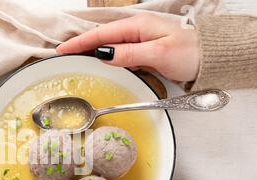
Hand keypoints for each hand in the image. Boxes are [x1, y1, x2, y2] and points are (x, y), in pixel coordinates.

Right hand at [56, 13, 199, 81]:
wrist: (210, 57)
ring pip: (109, 44)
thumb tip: (104, 54)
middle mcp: (136, 29)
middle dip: (81, 45)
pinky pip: (118, 51)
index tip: (62, 50)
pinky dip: (105, 55)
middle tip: (62, 55)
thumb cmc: (189, 53)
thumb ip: (130, 53)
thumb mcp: (158, 53)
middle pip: (102, 37)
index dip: (80, 42)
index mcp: (138, 26)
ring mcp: (139, 39)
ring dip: (91, 50)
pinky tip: (98, 61)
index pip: (101, 34)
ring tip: (74, 58)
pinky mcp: (143, 49)